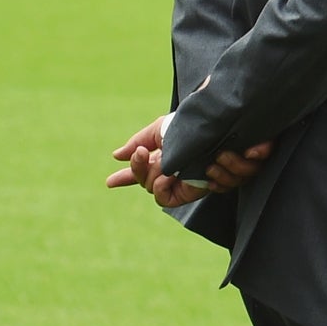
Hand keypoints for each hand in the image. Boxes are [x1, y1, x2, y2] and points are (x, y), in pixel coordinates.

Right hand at [106, 117, 273, 206]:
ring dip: (156, 175)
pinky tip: (169, 176)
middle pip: (144, 181)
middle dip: (138, 168)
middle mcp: (175, 171)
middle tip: (142, 153)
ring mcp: (184, 181)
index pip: (143, 170)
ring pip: (153, 190)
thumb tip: (115, 155)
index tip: (109, 182)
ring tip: (165, 162)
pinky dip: (162, 189)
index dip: (126, 177)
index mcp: (168, 156)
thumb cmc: (194, 124)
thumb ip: (140, 140)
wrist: (217, 126)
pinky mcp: (193, 190)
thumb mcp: (164, 128)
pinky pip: (166, 200)